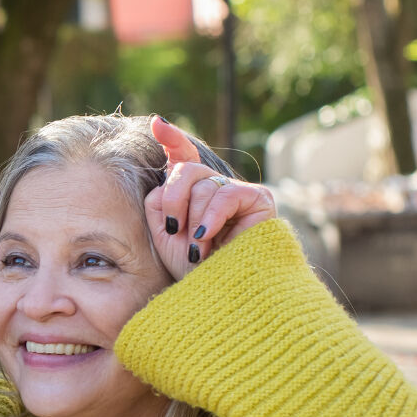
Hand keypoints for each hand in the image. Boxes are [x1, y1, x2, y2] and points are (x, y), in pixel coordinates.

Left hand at [144, 117, 276, 279]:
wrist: (218, 293)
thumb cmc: (191, 268)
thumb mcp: (164, 231)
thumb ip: (160, 199)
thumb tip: (169, 167)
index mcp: (193, 194)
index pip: (184, 157)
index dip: (173, 139)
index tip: (156, 123)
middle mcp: (216, 188)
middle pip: (186, 169)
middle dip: (173, 199)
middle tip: (175, 230)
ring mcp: (238, 191)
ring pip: (203, 184)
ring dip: (193, 220)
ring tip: (198, 248)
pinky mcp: (259, 199)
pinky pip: (226, 194)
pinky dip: (211, 216)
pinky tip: (207, 236)